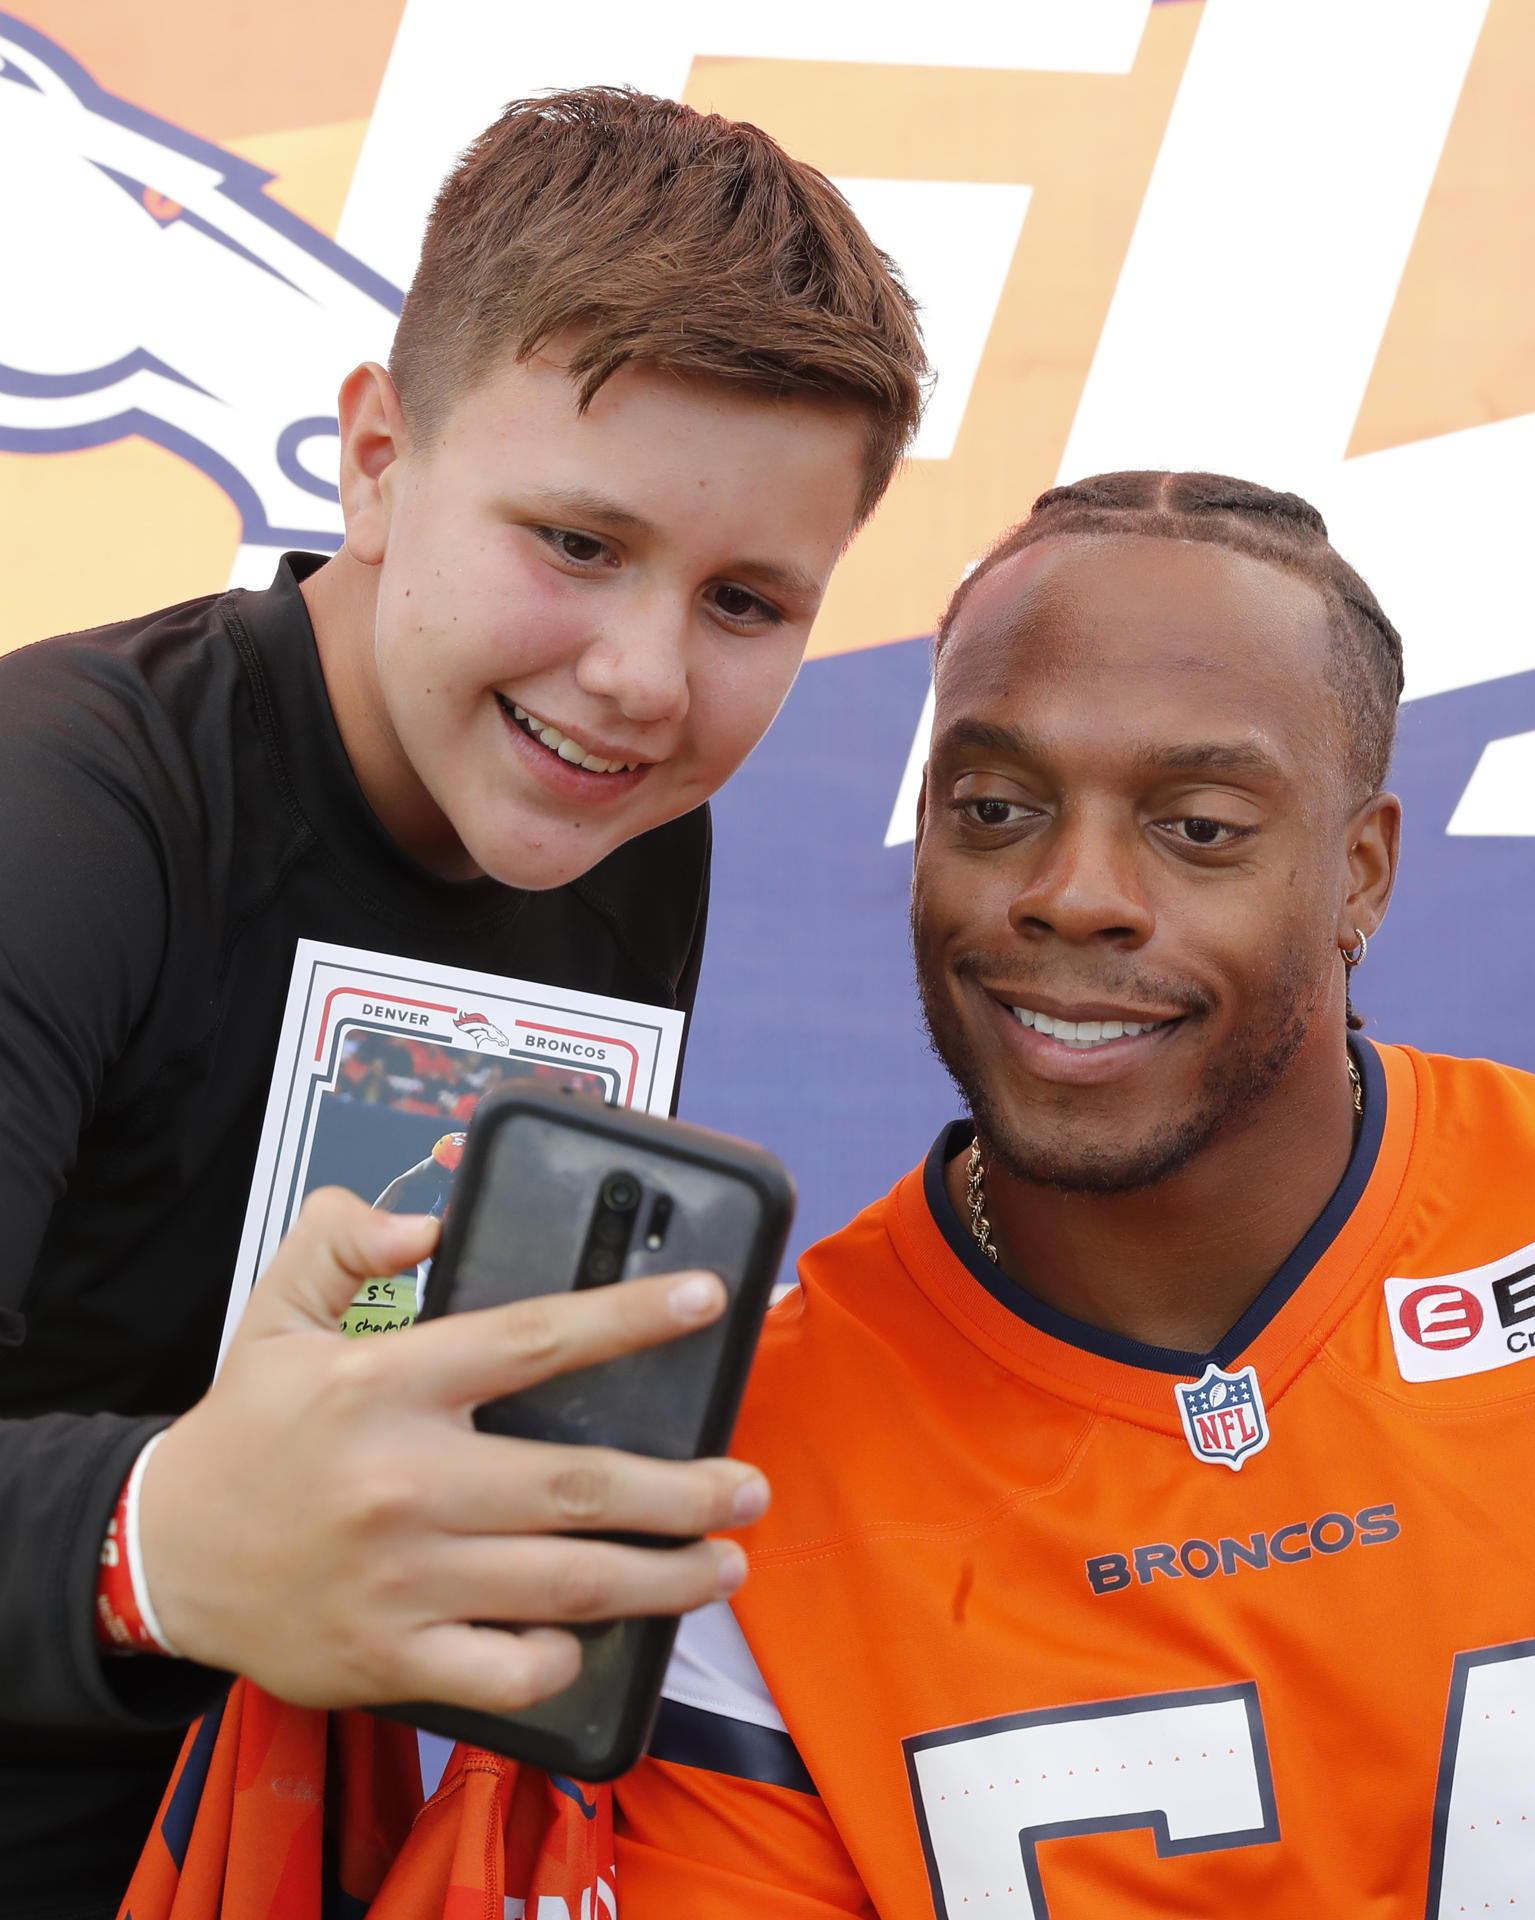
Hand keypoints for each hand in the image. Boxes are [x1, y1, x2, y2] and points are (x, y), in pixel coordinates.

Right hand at [138, 1188, 768, 1712]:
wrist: (160, 1556)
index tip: (708, 1301)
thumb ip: (344, 1238)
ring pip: (567, 1582)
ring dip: (663, 1577)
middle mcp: (405, 1480)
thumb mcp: (276, 1308)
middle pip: (579, 1483)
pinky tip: (598, 1633)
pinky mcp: (391, 1656)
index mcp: (387, 1383)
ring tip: (724, 1563)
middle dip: (686, 1489)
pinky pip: (508, 1669)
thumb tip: (425, 1223)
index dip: (632, 1317)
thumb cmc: (245, 1432)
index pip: (535, 1337)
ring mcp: (402, 1578)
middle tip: (747, 1486)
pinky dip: (564, 1656)